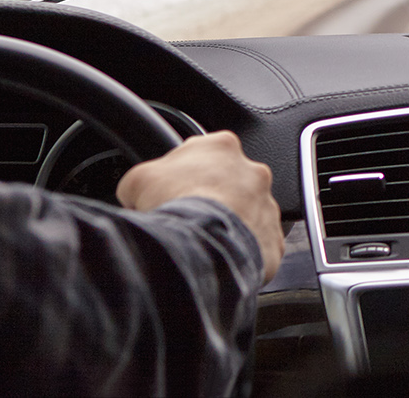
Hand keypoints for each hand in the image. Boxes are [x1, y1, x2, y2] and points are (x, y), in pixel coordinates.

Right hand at [118, 131, 283, 281]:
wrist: (200, 244)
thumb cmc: (172, 205)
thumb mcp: (137, 181)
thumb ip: (141, 180)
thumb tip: (135, 194)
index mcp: (222, 147)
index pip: (204, 154)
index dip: (183, 175)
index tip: (171, 191)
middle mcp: (253, 173)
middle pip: (229, 184)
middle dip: (210, 200)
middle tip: (186, 219)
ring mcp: (267, 206)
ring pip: (246, 216)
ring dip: (227, 226)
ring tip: (202, 243)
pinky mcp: (273, 240)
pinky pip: (257, 247)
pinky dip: (239, 253)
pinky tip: (219, 260)